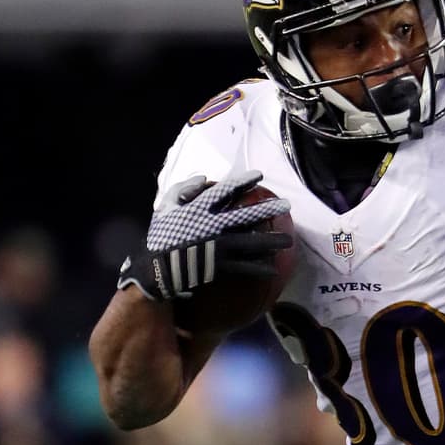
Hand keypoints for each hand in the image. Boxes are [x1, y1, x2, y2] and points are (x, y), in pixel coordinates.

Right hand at [118, 170, 292, 300]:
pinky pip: (243, 267)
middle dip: (267, 210)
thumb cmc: (161, 236)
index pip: (224, 191)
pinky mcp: (218, 266)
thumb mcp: (165, 206)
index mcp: (199, 209)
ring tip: (288, 240)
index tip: (259, 176)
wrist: (155, 268)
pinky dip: (258, 268)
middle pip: (246, 216)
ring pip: (250, 242)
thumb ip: (183, 189)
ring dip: (271, 241)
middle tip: (287, 206)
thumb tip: (204, 178)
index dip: (242, 182)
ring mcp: (217, 247)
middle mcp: (212, 226)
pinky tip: (273, 268)